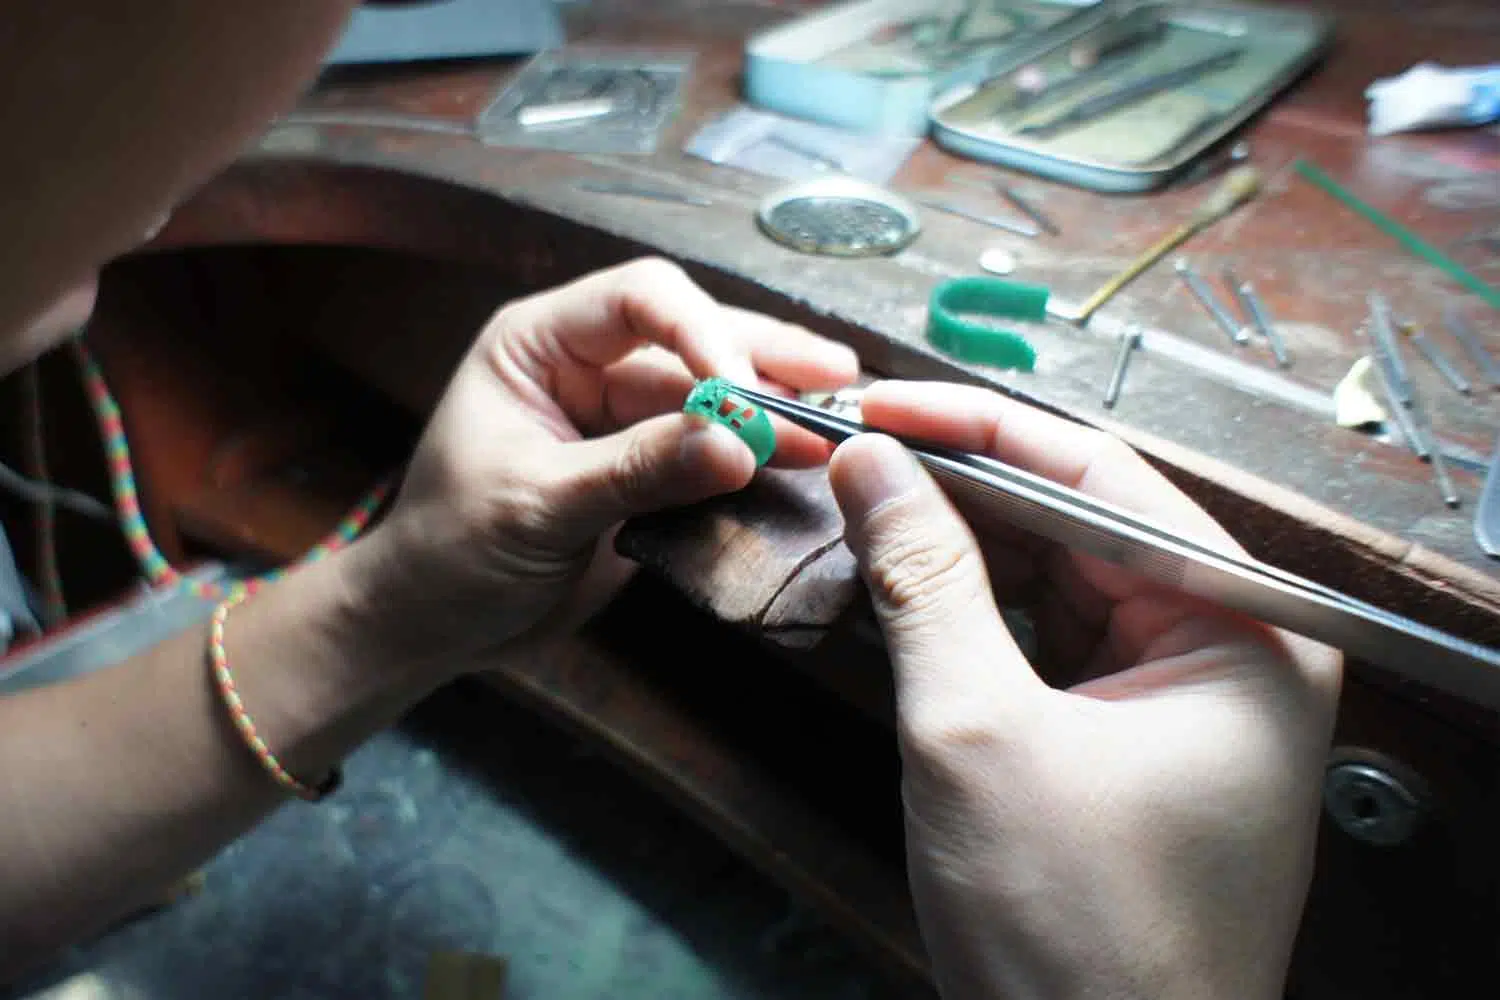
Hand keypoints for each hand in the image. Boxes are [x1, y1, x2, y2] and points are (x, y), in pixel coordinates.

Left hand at [350, 257, 857, 666]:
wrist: (435, 627)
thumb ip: (637, 470)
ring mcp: (624, 421)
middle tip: (836, 380)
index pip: (639, 300)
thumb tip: (739, 445)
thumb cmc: (452, 551)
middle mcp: (590, 368)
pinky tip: (811, 462)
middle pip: (693, 340)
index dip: (702, 330)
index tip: (746, 387)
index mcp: (541, 344)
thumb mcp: (538, 505)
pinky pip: (713, 453)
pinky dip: (760, 459)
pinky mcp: (650, 473)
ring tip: (840, 422)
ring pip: (714, 397)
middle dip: (763, 359)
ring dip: (774, 409)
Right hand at [827, 381, 1340, 999]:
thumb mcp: (976, 733)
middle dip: (959, 486)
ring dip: (958, 546)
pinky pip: (1049, 640)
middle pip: (1078, 521)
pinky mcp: (1130, 738)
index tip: (874, 406)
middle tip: (850, 452)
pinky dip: (974, 612)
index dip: (972, 430)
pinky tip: (903, 583)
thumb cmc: (1071, 934)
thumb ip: (924, 578)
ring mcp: (1182, 696)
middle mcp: (1231, 647)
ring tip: (860, 508)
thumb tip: (868, 461)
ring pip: (1056, 577)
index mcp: (1244, 629)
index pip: (1098, 477)